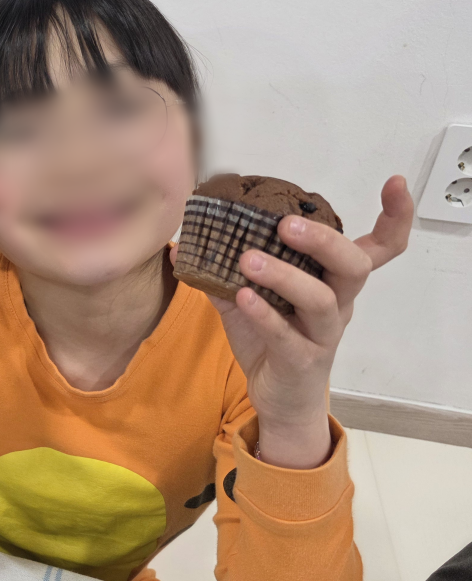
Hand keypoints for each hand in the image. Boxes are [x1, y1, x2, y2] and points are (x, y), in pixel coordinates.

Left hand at [175, 176, 412, 467]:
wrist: (279, 399)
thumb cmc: (271, 339)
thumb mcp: (248, 298)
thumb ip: (225, 270)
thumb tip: (185, 243)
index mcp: (334, 282)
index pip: (382, 247)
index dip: (395, 216)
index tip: (395, 182)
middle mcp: (338, 304)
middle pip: (354, 266)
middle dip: (324, 241)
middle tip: (286, 224)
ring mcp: (323, 334)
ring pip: (320, 300)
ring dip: (284, 275)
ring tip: (247, 258)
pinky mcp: (302, 361)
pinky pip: (287, 335)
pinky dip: (264, 314)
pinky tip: (241, 296)